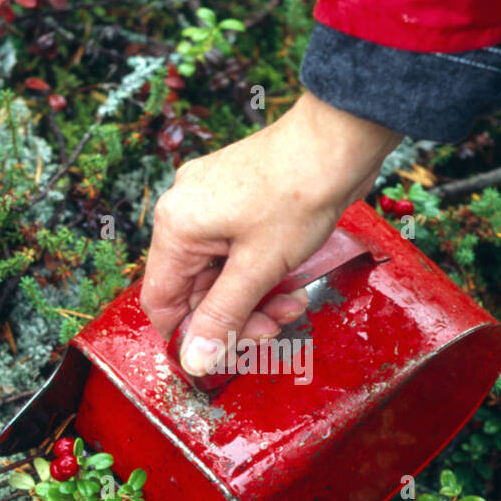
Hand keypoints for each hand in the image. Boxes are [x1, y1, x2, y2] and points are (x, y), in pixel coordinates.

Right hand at [140, 91, 401, 376]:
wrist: (339, 141)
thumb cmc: (298, 193)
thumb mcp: (259, 268)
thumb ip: (223, 316)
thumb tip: (194, 359)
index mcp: (176, 227)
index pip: (161, 301)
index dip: (189, 335)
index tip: (223, 354)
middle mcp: (184, 212)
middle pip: (195, 289)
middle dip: (237, 314)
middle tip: (274, 326)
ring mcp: (210, 202)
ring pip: (220, 273)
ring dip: (255, 297)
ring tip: (292, 302)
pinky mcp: (236, 199)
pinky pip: (236, 251)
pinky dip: (260, 272)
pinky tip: (291, 279)